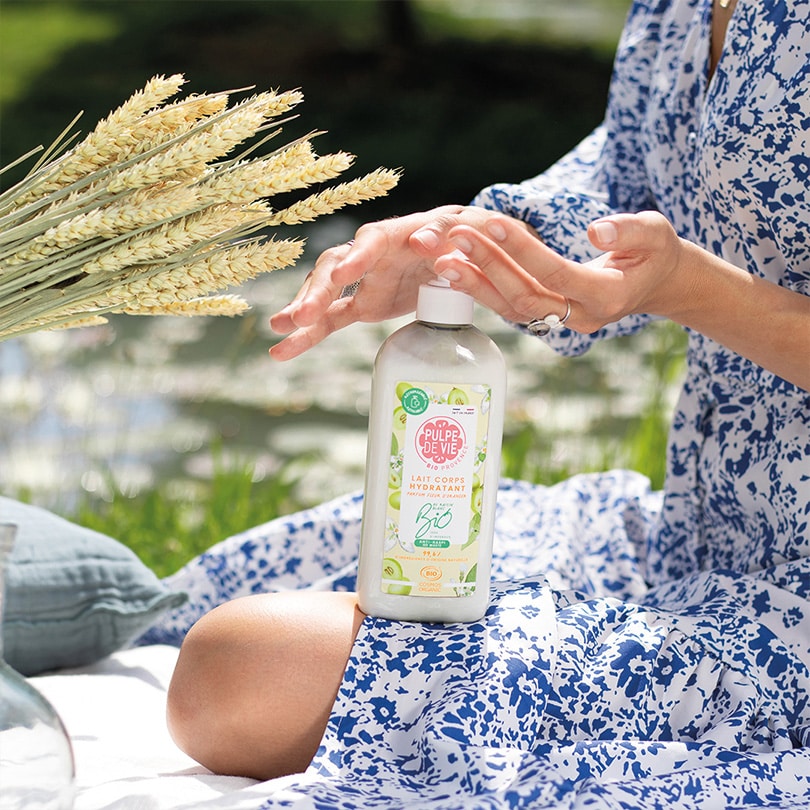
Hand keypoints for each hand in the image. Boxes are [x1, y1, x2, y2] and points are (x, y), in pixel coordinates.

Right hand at [268, 205, 508, 359]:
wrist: (460, 249)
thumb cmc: (462, 235)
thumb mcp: (464, 229)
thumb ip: (446, 232)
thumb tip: (424, 239)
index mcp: (394, 235)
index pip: (371, 242)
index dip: (358, 257)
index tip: (347, 272)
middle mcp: (369, 255)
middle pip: (335, 269)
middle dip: (319, 290)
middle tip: (304, 314)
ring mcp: (363, 281)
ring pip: (325, 294)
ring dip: (303, 310)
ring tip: (280, 328)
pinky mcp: (363, 304)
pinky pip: (331, 321)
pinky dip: (308, 336)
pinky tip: (281, 351)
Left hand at [434, 210, 685, 332]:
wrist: (654, 284)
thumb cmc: (655, 253)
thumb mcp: (656, 234)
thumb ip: (630, 231)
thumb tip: (597, 229)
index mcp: (606, 295)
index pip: (556, 274)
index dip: (523, 250)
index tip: (492, 223)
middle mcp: (580, 317)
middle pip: (525, 295)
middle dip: (488, 265)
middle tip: (455, 236)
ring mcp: (562, 322)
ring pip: (512, 308)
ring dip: (476, 283)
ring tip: (443, 258)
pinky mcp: (547, 317)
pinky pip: (509, 307)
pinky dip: (482, 289)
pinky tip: (455, 269)